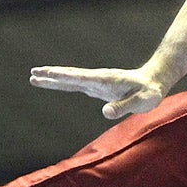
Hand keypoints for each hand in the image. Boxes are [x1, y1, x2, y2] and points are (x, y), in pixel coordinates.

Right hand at [29, 65, 165, 118]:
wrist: (154, 82)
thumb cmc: (150, 92)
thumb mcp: (142, 101)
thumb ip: (124, 106)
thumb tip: (105, 113)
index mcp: (106, 80)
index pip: (80, 78)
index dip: (63, 76)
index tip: (47, 73)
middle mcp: (98, 79)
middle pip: (70, 76)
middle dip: (51, 75)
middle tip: (32, 73)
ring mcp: (96, 83)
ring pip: (71, 79)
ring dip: (53, 78)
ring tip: (34, 76)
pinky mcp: (97, 87)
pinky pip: (75, 84)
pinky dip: (62, 82)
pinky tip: (53, 82)